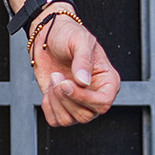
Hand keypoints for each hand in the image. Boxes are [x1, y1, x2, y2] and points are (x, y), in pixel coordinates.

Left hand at [29, 12, 120, 126]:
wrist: (47, 35)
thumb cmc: (68, 34)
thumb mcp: (80, 40)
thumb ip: (84, 60)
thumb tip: (84, 82)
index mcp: (108, 81)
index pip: (103, 103)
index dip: (84, 98)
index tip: (67, 84)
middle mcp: (95, 95)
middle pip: (85, 115)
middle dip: (65, 98)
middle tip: (57, 75)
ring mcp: (78, 102)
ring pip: (69, 120)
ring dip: (55, 100)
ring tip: (54, 78)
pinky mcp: (62, 105)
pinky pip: (55, 120)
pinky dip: (48, 107)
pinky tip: (49, 89)